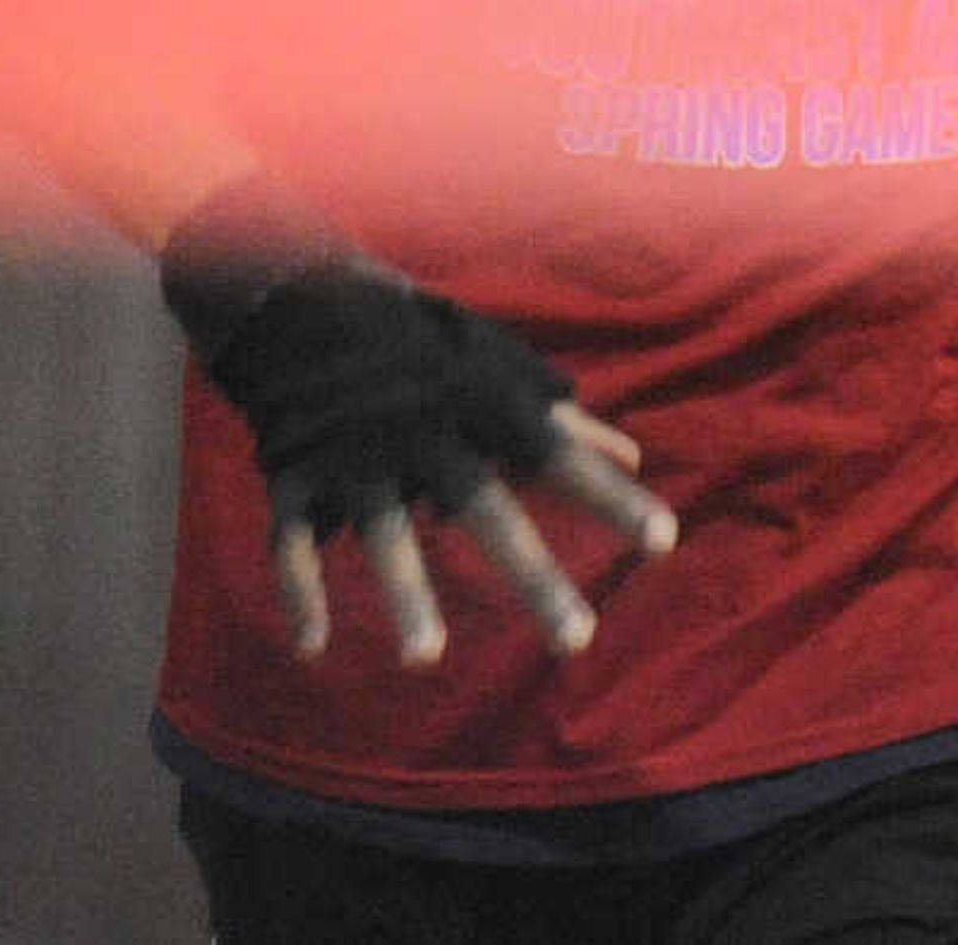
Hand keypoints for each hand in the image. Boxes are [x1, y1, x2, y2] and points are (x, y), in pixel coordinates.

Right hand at [162, 177, 675, 666]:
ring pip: (383, 532)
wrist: (301, 299)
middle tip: (578, 641)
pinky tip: (312, 647)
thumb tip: (633, 457)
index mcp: (482, 405)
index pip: (561, 456)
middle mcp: (426, 433)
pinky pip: (292, 540)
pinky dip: (299, 591)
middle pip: (484, 509)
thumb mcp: (494, 367)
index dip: (611, 498)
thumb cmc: (422, 343)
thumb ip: (561, 418)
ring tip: (426, 660)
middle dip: (532, 575)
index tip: (665, 541)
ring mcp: (356, 456)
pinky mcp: (295, 473)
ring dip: (405, 595)